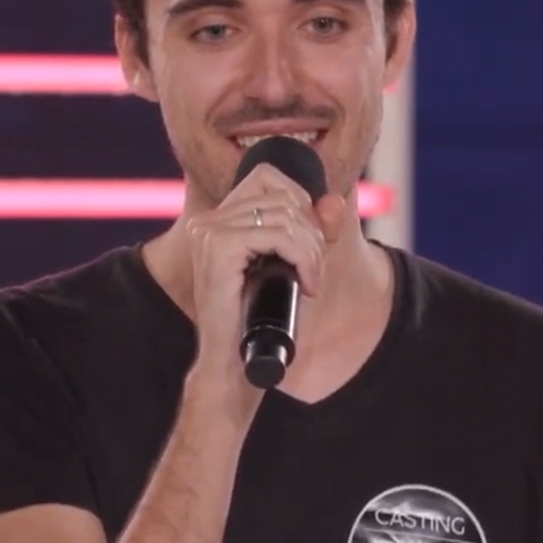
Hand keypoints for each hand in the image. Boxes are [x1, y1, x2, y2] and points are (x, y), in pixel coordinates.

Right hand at [183, 163, 327, 395]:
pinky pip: (279, 236)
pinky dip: (304, 259)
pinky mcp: (218, 248)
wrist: (232, 364)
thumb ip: (311, 231)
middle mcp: (208, 221)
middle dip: (312, 233)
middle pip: (283, 196)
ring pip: (286, 216)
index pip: (268, 177)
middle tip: (314, 270)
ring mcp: (209, 232)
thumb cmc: (257, 320)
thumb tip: (334, 200)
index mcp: (217, 220)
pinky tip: (307, 286)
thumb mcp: (287, 266)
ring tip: (312, 279)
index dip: (301, 202)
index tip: (310, 245)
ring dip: (312, 251)